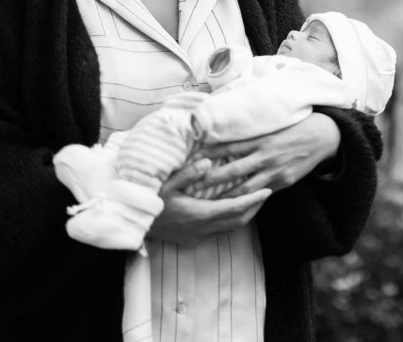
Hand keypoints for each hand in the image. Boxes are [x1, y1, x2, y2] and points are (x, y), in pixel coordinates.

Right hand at [149, 172, 270, 243]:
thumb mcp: (166, 184)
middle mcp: (202, 228)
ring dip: (244, 215)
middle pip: (238, 220)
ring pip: (230, 228)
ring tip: (255, 201)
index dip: (253, 199)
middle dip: (254, 207)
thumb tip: (209, 162)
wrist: (134, 226)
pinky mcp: (192, 240)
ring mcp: (197, 236)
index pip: (234, 207)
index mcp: (199, 213)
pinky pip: (219, 232)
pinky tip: (232, 210)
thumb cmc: (149, 201)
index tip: (268, 191)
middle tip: (267, 193)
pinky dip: (231, 221)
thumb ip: (189, 173)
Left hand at [191, 113, 341, 198]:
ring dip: (226, 196)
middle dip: (212, 179)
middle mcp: (265, 156)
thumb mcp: (271, 126)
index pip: (229, 147)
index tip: (192, 158)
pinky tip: (235, 207)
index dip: (210, 153)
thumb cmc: (293, 127)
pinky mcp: (283, 182)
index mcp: (260, 139)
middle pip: (233, 170)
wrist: (321, 136)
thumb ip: (251, 133)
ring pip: (245, 188)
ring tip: (207, 203)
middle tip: (191, 186)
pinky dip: (248, 201)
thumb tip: (228, 133)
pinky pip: (262, 194)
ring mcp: (274, 171)